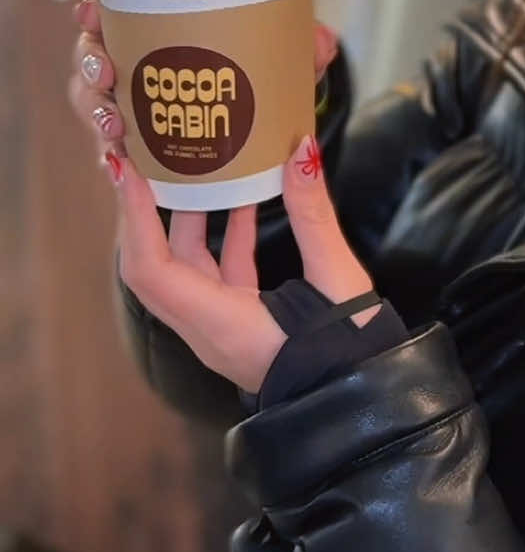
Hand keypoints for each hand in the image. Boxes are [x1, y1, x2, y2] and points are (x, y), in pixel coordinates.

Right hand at [68, 0, 338, 168]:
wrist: (274, 140)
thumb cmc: (271, 84)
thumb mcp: (289, 65)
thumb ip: (305, 50)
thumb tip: (322, 41)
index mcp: (168, 30)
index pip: (117, 12)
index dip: (96, 12)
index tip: (93, 11)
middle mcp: (143, 66)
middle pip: (93, 57)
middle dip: (88, 63)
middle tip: (106, 72)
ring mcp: (138, 109)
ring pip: (95, 103)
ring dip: (96, 111)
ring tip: (116, 126)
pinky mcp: (144, 151)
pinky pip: (115, 151)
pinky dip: (113, 156)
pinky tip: (118, 162)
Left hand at [103, 134, 382, 394]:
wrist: (366, 401)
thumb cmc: (352, 351)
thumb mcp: (336, 277)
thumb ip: (312, 213)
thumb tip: (301, 150)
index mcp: (220, 324)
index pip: (150, 269)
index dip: (135, 217)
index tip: (130, 170)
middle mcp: (207, 329)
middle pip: (154, 266)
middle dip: (145, 211)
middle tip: (149, 160)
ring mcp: (221, 329)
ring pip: (183, 269)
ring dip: (186, 219)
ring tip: (196, 170)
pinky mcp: (240, 325)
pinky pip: (216, 276)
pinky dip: (221, 237)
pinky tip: (243, 202)